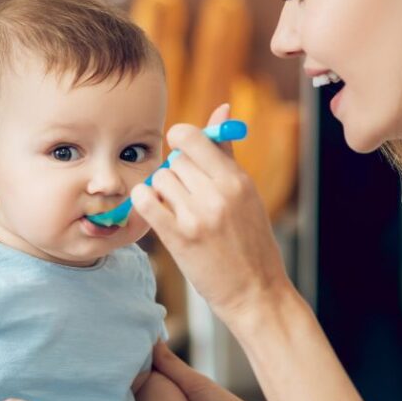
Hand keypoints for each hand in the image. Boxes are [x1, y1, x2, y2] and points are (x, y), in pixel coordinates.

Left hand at [130, 103, 291, 324]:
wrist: (256, 293)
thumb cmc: (251, 244)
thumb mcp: (247, 195)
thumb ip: (227, 152)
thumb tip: (222, 107)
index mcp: (237, 180)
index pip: (193, 137)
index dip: (180, 142)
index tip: (182, 154)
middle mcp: (218, 193)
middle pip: (174, 160)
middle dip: (175, 174)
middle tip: (185, 194)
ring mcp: (198, 216)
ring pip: (159, 179)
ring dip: (162, 192)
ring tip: (177, 210)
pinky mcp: (179, 238)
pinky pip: (145, 202)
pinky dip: (144, 203)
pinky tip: (155, 212)